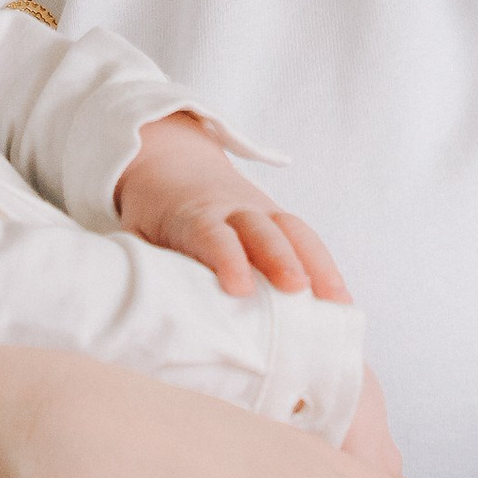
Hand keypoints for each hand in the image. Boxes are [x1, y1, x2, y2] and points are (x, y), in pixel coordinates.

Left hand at [117, 111, 350, 301]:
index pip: (212, 235)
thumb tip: (138, 313)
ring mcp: (261, 211)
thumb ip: (139, 267)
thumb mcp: (137, 234)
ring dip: (316, 264)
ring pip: (293, 231)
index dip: (227, 258)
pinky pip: (306, 239)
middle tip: (298, 288)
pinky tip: (340, 299)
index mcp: (193, 215)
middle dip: (281, 257)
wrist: (175, 163)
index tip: (239, 287)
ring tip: (337, 301)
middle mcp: (232, 209)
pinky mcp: (279, 219)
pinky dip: (325, 267)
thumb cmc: (155, 214)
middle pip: (261, 230)